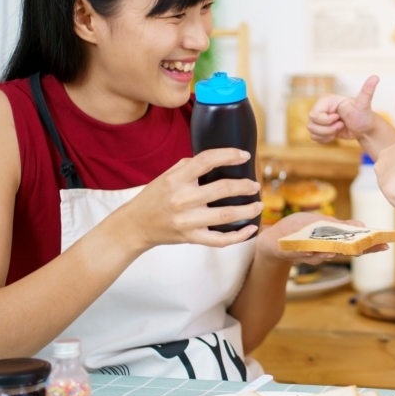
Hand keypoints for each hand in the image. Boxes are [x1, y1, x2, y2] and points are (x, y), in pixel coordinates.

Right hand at [120, 148, 262, 248]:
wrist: (136, 225)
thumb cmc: (155, 197)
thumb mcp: (167, 176)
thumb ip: (189, 166)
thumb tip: (218, 158)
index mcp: (176, 179)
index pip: (207, 160)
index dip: (229, 155)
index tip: (244, 155)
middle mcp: (182, 199)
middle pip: (222, 189)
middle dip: (245, 186)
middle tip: (256, 185)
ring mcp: (187, 221)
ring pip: (226, 215)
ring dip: (247, 209)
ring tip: (258, 205)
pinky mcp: (191, 238)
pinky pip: (219, 240)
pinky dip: (238, 236)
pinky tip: (251, 229)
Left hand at [256, 213, 388, 264]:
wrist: (272, 239)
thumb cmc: (297, 230)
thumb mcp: (319, 223)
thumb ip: (338, 226)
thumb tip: (362, 226)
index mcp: (332, 242)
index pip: (354, 245)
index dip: (370, 246)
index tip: (385, 244)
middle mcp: (324, 251)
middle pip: (343, 252)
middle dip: (358, 250)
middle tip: (372, 248)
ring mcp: (309, 254)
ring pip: (323, 255)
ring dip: (333, 253)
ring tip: (345, 250)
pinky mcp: (291, 253)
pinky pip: (302, 254)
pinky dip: (309, 254)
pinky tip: (316, 252)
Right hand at [307, 75, 379, 143]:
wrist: (364, 128)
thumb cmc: (364, 115)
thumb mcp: (364, 104)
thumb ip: (367, 91)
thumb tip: (375, 77)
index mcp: (326, 100)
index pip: (314, 115)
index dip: (327, 121)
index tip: (339, 118)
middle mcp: (321, 108)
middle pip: (311, 124)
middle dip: (328, 129)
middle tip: (341, 125)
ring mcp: (319, 119)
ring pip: (312, 132)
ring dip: (327, 135)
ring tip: (339, 129)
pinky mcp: (320, 128)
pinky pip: (314, 138)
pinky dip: (325, 139)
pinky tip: (335, 134)